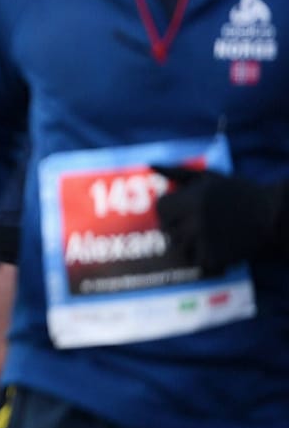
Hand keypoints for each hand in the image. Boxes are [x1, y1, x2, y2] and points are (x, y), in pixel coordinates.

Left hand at [155, 166, 288, 275]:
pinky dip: (205, 257)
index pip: (160, 208)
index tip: (182, 210)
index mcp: (193, 200)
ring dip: (190, 243)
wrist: (275, 217)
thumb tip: (151, 165)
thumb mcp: (209, 177)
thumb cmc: (240, 193)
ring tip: (211, 233)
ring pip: (180, 248)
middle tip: (199, 223)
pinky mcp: (216, 258)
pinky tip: (221, 245)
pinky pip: (197, 262)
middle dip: (178, 226)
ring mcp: (205, 241)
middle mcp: (196, 221)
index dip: (169, 209)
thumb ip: (177, 172)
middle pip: (167, 229)